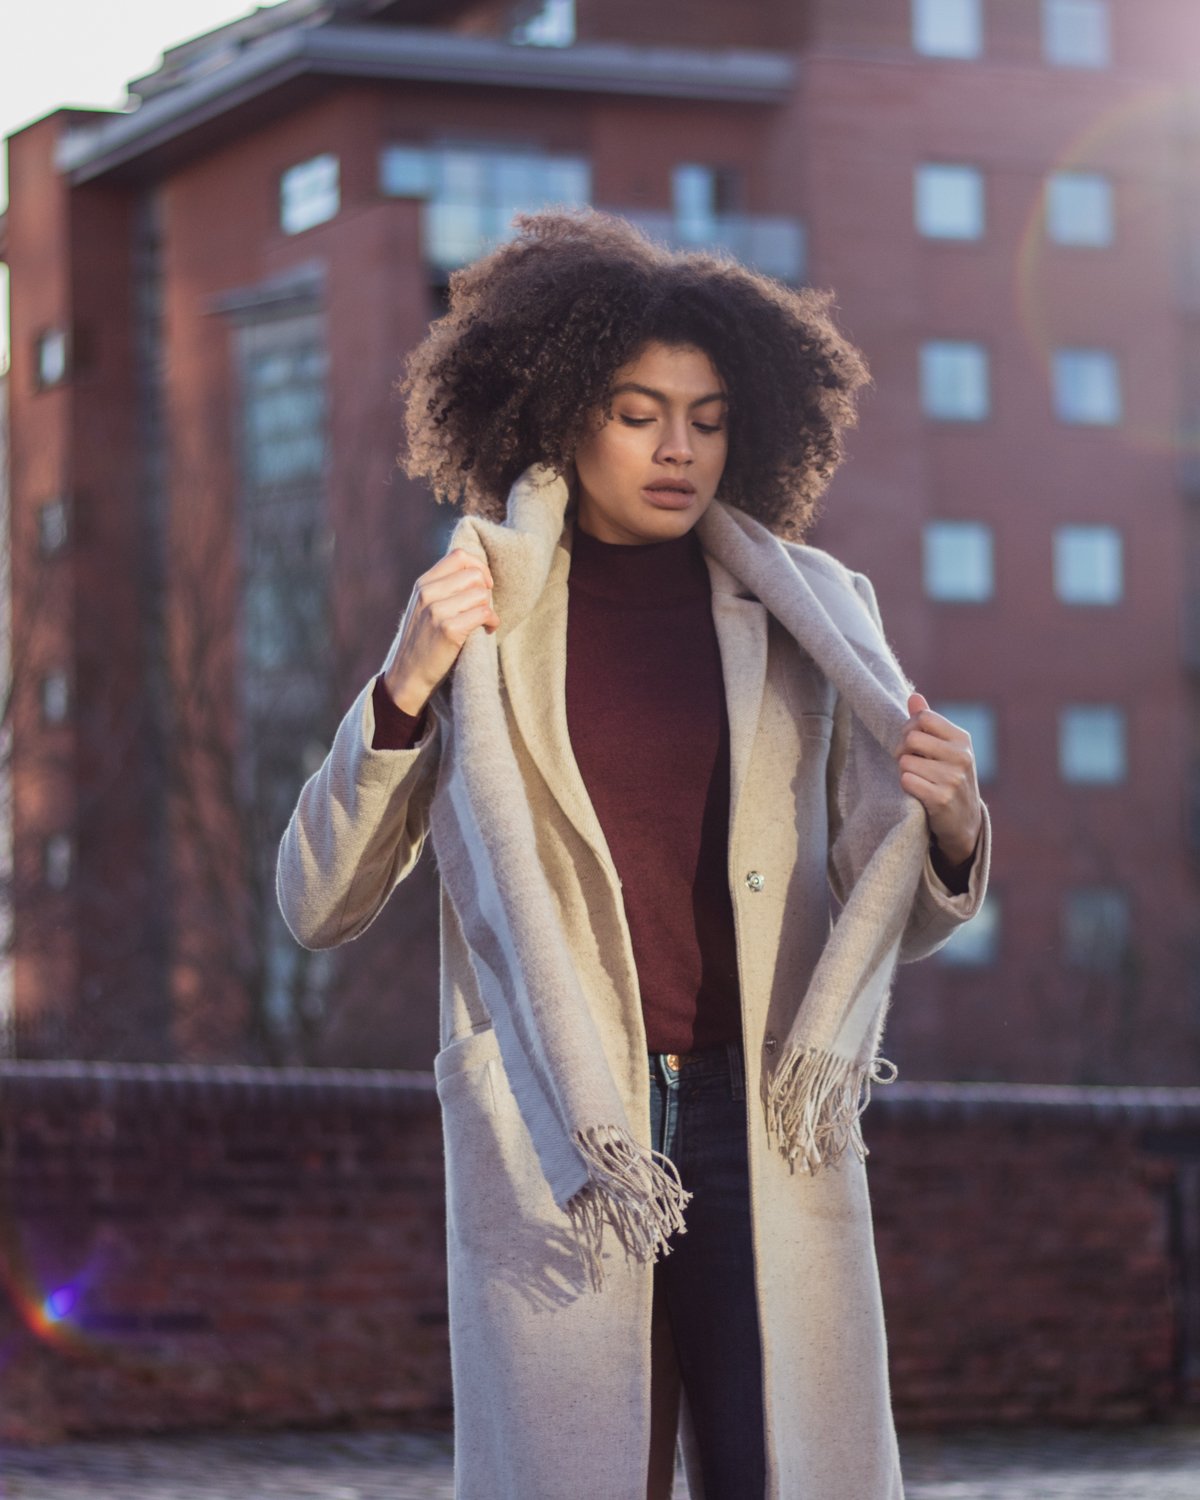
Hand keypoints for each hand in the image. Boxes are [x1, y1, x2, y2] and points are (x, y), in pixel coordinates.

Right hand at [382, 548, 498, 714]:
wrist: (407, 676)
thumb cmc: (422, 642)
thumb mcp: (423, 608)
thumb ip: (442, 588)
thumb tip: (476, 574)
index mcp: (423, 584)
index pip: (459, 557)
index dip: (479, 567)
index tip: (484, 585)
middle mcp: (427, 593)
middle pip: (474, 575)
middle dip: (485, 591)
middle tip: (482, 609)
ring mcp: (436, 611)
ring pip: (481, 594)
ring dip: (489, 608)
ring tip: (484, 622)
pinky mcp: (449, 630)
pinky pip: (484, 613)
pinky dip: (492, 622)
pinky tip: (487, 630)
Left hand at [894, 693, 982, 867]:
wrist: (964, 821)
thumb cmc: (949, 778)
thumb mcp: (946, 749)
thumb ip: (929, 723)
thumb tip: (914, 697)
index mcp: (962, 739)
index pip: (923, 718)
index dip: (909, 728)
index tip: (911, 743)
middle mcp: (961, 756)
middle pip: (911, 738)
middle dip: (901, 750)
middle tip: (908, 762)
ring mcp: (953, 778)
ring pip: (905, 762)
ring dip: (904, 771)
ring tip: (916, 779)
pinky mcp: (941, 799)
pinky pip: (907, 781)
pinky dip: (906, 786)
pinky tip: (917, 792)